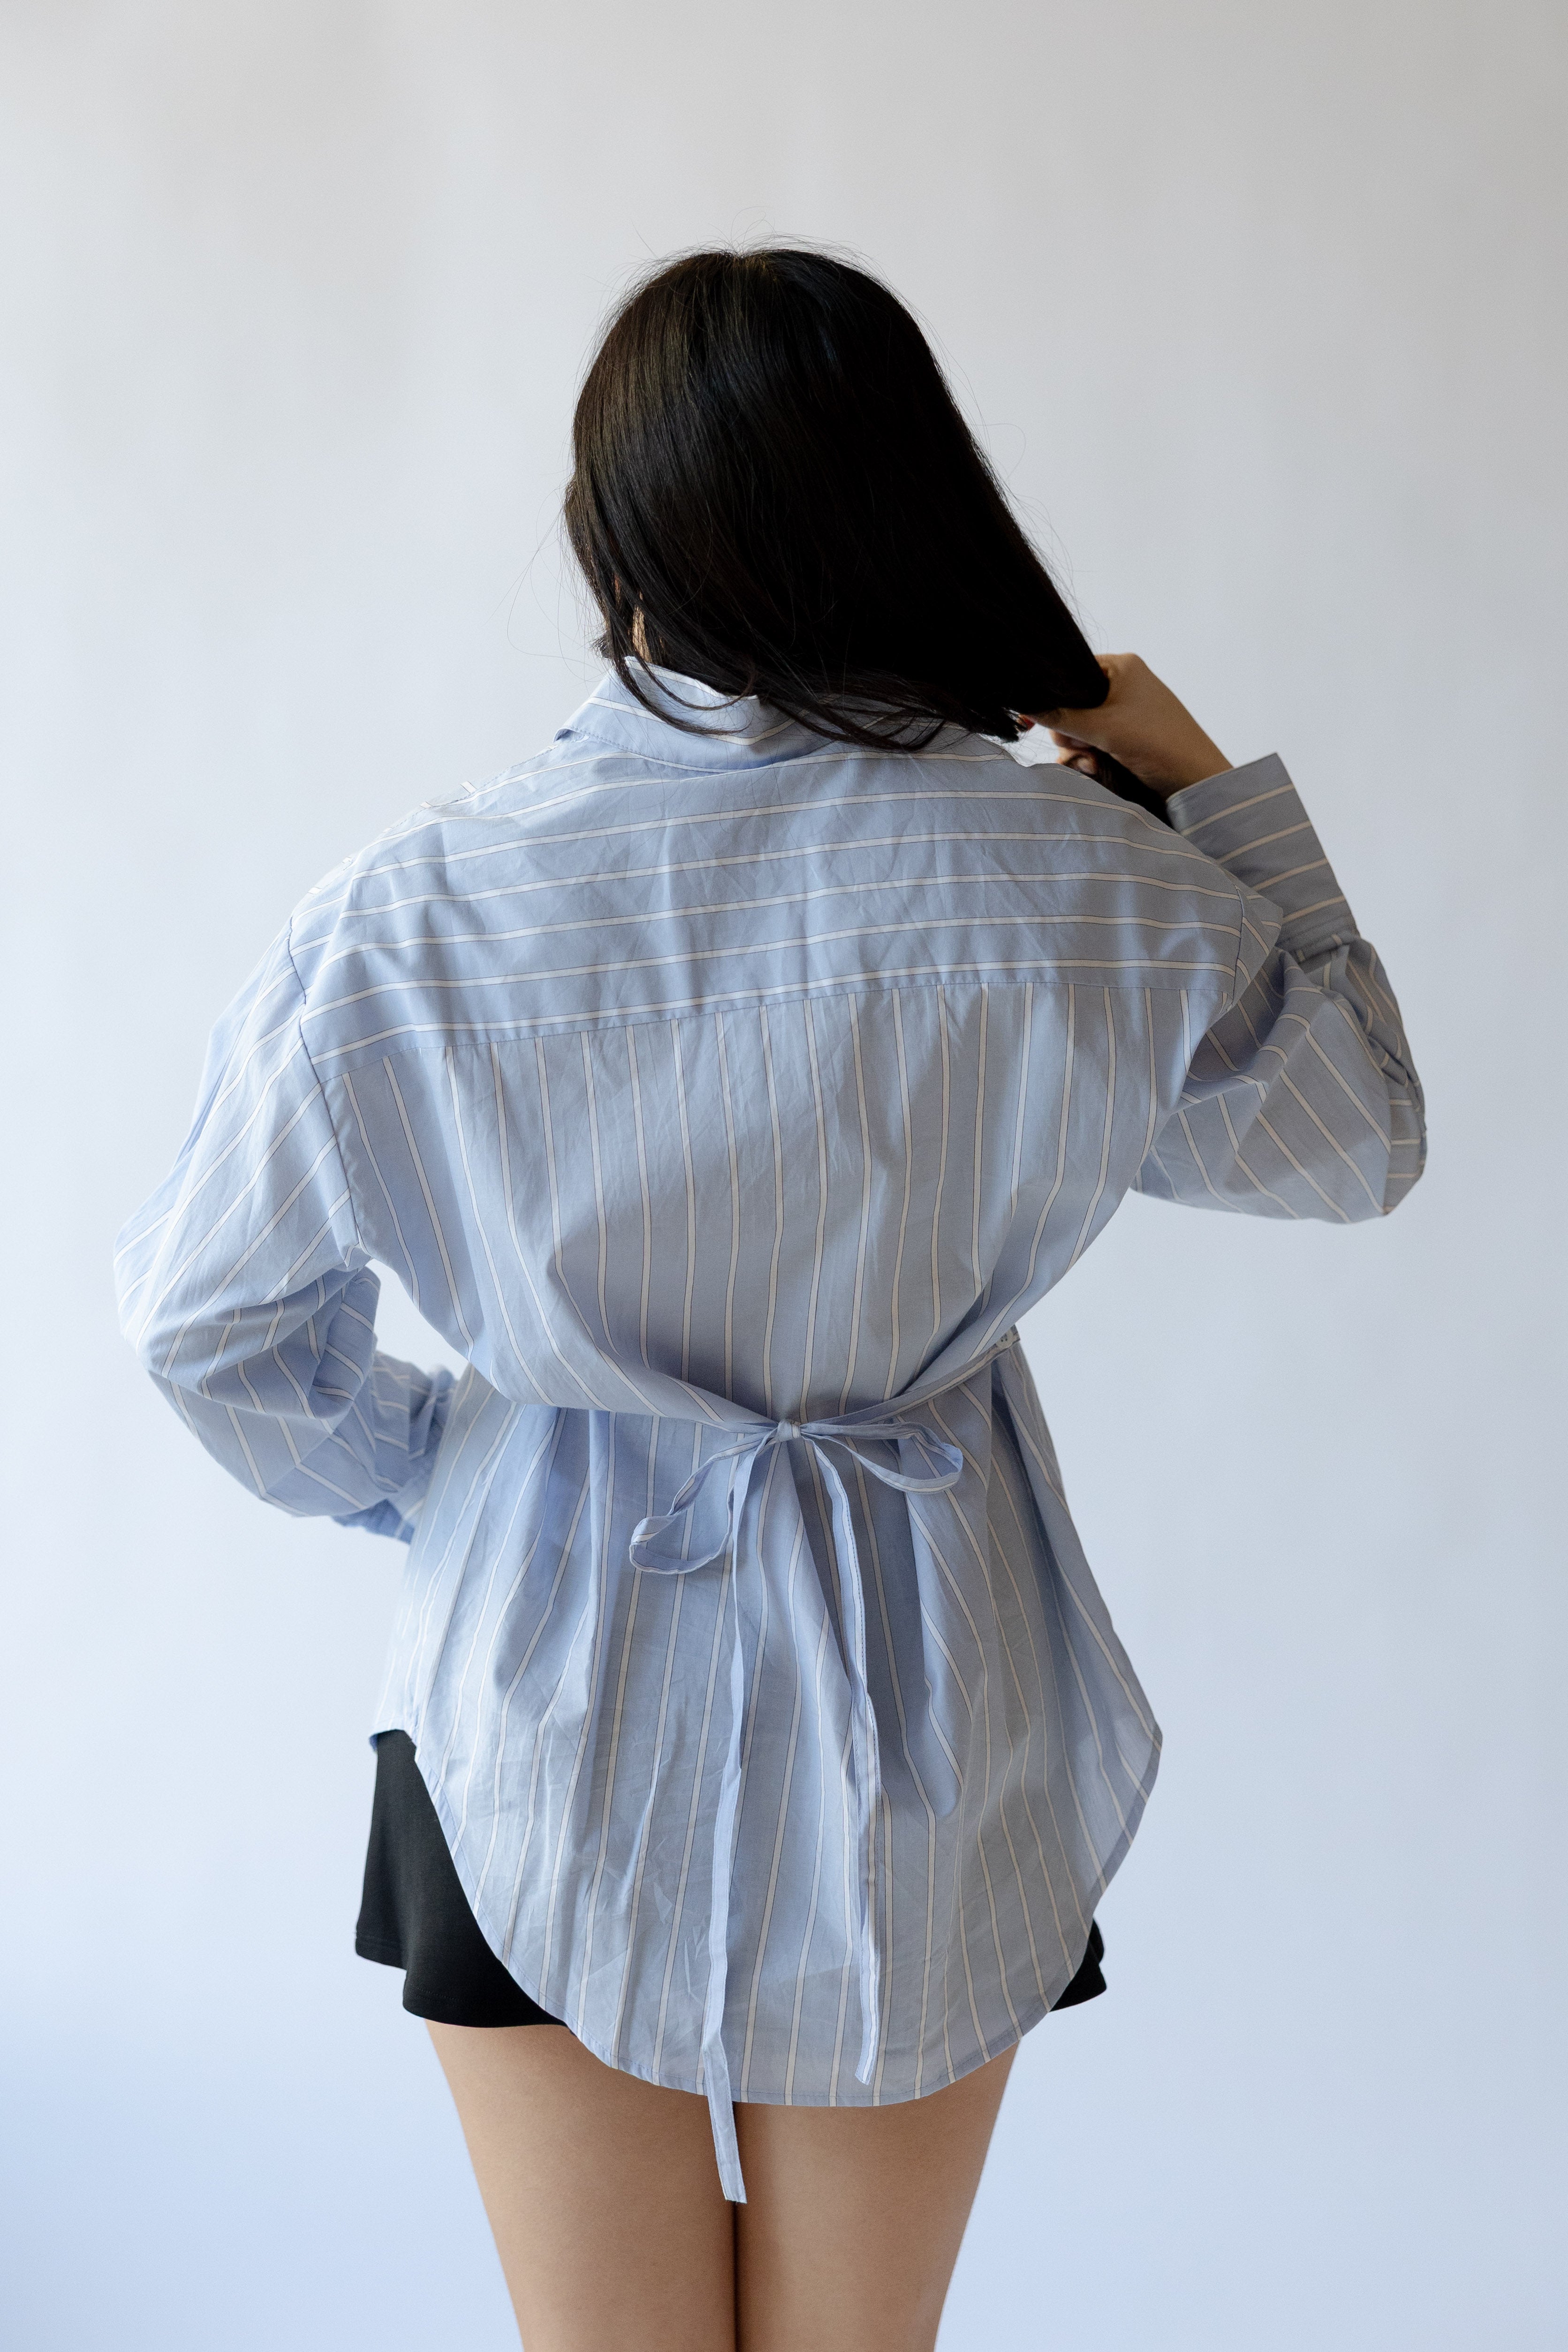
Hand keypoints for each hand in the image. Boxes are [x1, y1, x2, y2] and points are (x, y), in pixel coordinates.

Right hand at [1026, 654, 1228, 798]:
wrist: (1193, 780)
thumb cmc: (1156, 741)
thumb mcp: (1102, 727)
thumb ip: (1060, 717)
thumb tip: (1024, 705)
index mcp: (1120, 667)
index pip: (1070, 670)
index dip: (1052, 694)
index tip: (1033, 717)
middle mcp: (1119, 686)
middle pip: (1069, 704)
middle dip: (1069, 730)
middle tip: (1081, 744)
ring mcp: (1120, 714)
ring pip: (1076, 729)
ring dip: (1077, 750)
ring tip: (1095, 763)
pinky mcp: (1122, 739)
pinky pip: (1089, 745)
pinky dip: (1087, 759)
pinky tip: (1098, 769)